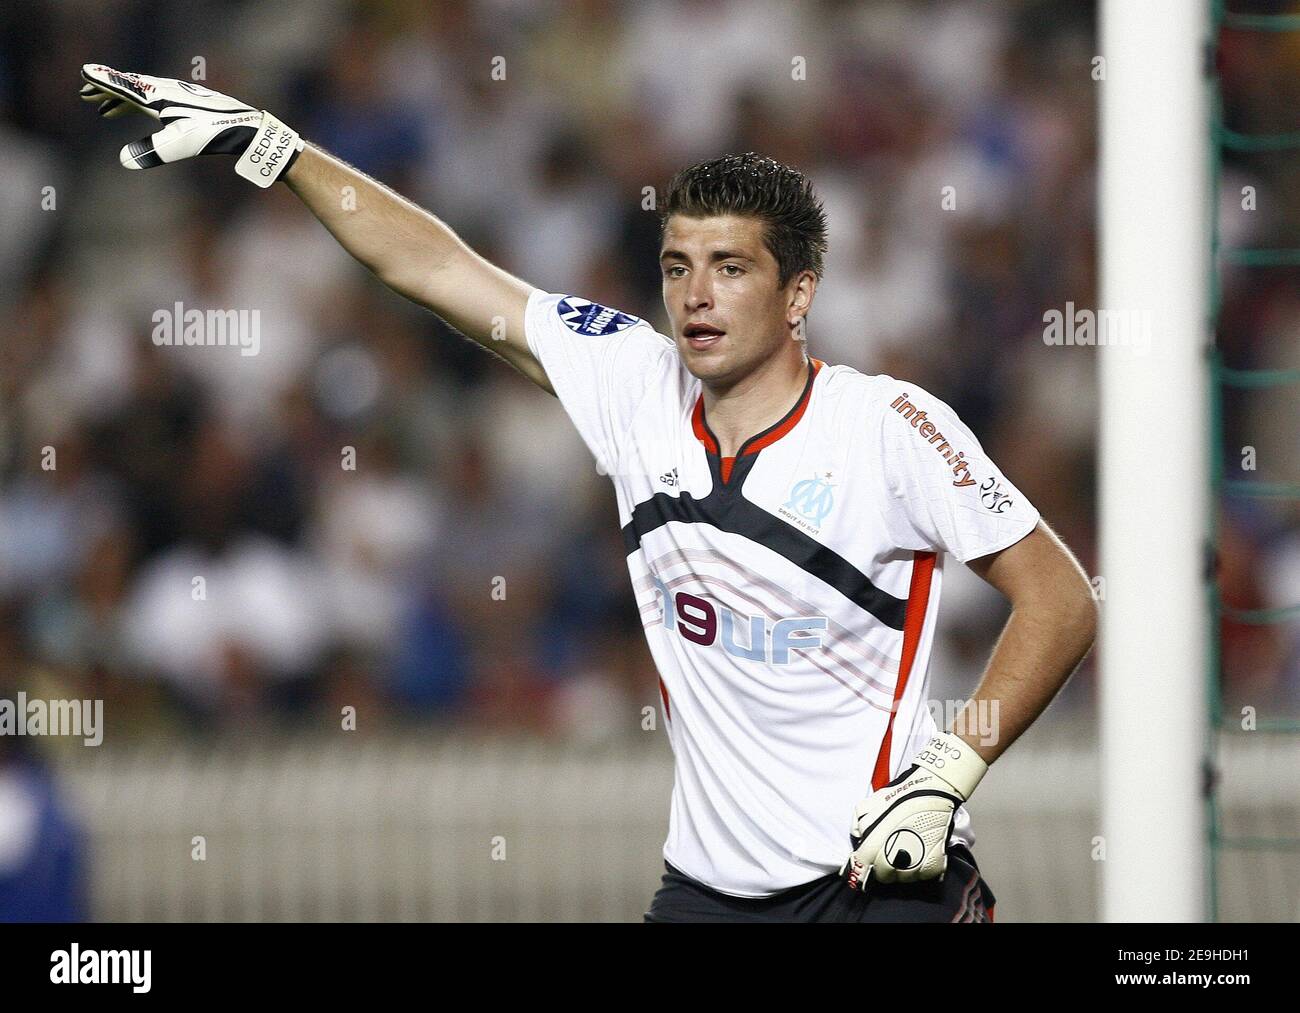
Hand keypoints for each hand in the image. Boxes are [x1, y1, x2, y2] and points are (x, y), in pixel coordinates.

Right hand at [79, 64, 302, 186]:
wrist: (248, 128)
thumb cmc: (215, 134)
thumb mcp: (182, 144)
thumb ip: (152, 151)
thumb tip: (123, 161)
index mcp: (160, 96)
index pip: (126, 86)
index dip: (104, 81)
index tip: (85, 73)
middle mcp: (168, 90)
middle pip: (131, 85)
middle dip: (108, 89)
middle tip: (86, 94)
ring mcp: (180, 95)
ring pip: (144, 92)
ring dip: (123, 99)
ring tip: (105, 110)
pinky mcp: (191, 102)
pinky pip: (158, 99)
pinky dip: (143, 105)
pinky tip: (144, 115)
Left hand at [840, 730, 987, 890]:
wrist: (931, 792)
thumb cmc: (899, 797)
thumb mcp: (867, 806)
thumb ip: (857, 826)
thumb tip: (859, 840)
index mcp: (874, 848)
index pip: (863, 870)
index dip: (864, 865)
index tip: (867, 863)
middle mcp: (893, 861)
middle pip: (884, 876)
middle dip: (884, 865)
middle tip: (889, 850)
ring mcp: (915, 865)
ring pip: (904, 878)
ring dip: (903, 868)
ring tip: (906, 850)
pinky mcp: (934, 865)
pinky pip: (922, 875)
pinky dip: (920, 867)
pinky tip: (919, 852)